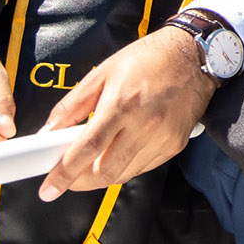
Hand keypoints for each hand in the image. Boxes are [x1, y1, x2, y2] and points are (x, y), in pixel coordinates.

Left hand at [37, 28, 216, 199]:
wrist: (195, 55)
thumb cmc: (149, 59)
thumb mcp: (102, 73)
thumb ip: (72, 105)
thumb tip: (49, 132)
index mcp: (122, 104)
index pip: (87, 150)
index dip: (64, 174)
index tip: (49, 189)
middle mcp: (145, 125)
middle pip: (105, 172)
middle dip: (80, 182)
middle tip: (69, 176)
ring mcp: (163, 138)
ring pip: (124, 175)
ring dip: (103, 174)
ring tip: (94, 160)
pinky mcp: (175, 144)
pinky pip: (143, 168)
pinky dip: (126, 166)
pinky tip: (120, 151)